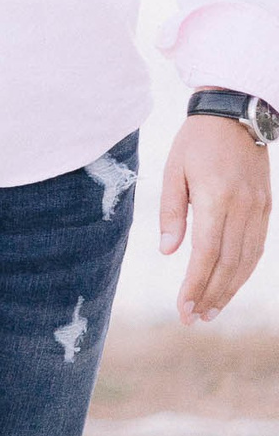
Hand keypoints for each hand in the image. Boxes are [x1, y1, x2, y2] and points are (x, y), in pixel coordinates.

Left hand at [161, 108, 271, 324]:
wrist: (236, 115)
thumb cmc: (195, 142)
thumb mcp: (172, 170)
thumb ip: (171, 212)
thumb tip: (168, 252)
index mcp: (216, 198)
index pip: (206, 253)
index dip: (196, 284)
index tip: (184, 308)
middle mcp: (243, 208)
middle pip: (229, 263)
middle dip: (211, 295)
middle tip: (194, 319)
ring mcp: (259, 209)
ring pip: (247, 260)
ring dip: (229, 289)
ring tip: (210, 311)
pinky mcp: (266, 208)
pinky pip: (257, 247)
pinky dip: (244, 270)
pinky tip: (230, 285)